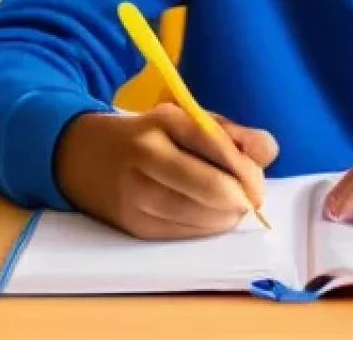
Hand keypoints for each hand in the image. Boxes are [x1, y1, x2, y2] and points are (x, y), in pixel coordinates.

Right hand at [54, 102, 278, 239]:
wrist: (82, 155)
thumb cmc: (150, 136)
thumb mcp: (188, 121)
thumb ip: (233, 134)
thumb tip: (269, 152)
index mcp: (165, 120)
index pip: (215, 144)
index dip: (245, 170)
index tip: (260, 186)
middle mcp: (147, 154)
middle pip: (209, 186)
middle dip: (239, 199)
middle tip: (250, 202)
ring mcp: (135, 192)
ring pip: (197, 215)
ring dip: (224, 218)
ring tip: (230, 210)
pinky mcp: (131, 224)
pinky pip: (179, 233)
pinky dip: (202, 229)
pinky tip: (207, 219)